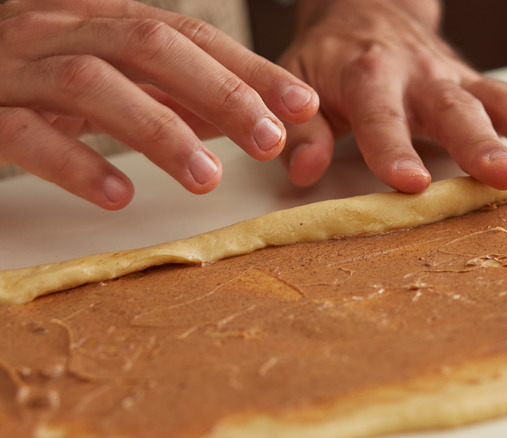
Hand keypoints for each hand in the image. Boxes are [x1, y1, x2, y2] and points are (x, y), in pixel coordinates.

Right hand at [0, 0, 318, 208]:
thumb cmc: (35, 77)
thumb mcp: (110, 72)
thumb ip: (170, 89)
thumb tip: (245, 114)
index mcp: (102, 18)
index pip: (190, 34)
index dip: (248, 68)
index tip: (301, 104)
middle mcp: (62, 30)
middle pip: (149, 46)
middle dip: (219, 91)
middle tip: (269, 140)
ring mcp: (18, 68)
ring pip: (92, 84)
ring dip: (159, 130)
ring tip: (207, 177)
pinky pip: (26, 133)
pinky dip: (75, 163)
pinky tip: (118, 194)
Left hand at [278, 0, 506, 191]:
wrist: (366, 11)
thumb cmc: (332, 58)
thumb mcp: (300, 83)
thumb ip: (306, 126)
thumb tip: (301, 169)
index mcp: (370, 74)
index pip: (382, 116)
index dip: (394, 148)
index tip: (411, 183)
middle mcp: (424, 75)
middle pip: (457, 109)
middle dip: (484, 143)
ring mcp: (463, 78)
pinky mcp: (487, 84)